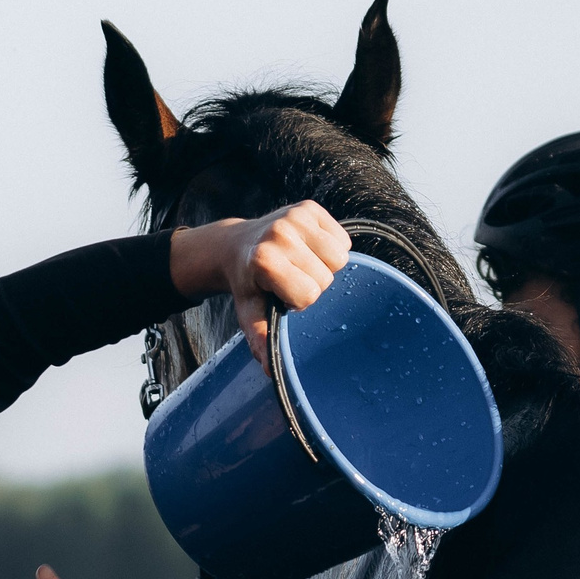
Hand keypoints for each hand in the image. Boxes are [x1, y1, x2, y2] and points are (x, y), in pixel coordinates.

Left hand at [167, 201, 351, 368]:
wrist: (237, 245)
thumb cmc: (249, 283)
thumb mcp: (250, 312)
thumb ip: (261, 338)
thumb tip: (272, 370)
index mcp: (266, 260)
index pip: (309, 294)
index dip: (299, 301)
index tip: (282, 295)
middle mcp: (280, 233)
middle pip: (326, 277)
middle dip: (313, 283)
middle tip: (291, 279)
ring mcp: (295, 217)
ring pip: (340, 257)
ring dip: (325, 266)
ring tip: (302, 264)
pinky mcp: (309, 207)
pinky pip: (342, 238)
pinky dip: (331, 246)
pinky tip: (309, 249)